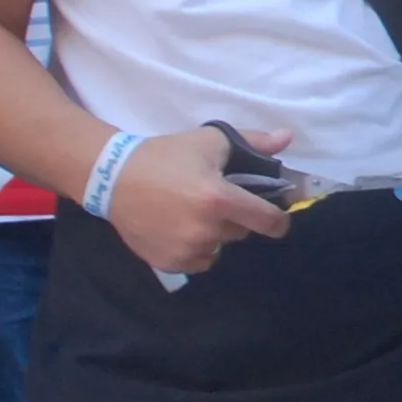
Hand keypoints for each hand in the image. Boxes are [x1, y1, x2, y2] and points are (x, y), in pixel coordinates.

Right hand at [100, 125, 291, 275]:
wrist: (114, 178)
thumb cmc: (165, 156)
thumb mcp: (210, 141)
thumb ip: (253, 142)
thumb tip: (287, 137)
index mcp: (219, 200)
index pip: (268, 221)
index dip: (278, 220)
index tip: (275, 217)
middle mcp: (206, 230)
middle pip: (242, 231)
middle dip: (236, 218)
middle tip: (216, 201)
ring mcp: (187, 250)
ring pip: (220, 247)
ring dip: (216, 234)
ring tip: (194, 213)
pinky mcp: (169, 263)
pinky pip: (199, 261)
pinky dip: (197, 249)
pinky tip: (181, 229)